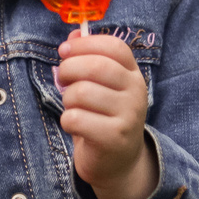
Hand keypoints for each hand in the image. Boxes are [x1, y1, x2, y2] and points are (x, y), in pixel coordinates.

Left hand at [56, 32, 153, 198]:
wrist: (118, 163)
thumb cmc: (103, 118)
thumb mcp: (101, 86)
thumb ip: (89, 58)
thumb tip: (73, 34)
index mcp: (133, 74)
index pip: (114, 47)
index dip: (85, 44)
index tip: (65, 51)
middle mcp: (136, 92)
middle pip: (95, 66)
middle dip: (68, 69)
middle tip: (62, 80)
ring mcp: (128, 116)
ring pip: (82, 93)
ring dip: (67, 99)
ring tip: (73, 107)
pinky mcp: (114, 138)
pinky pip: (76, 119)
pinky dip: (66, 121)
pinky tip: (74, 126)